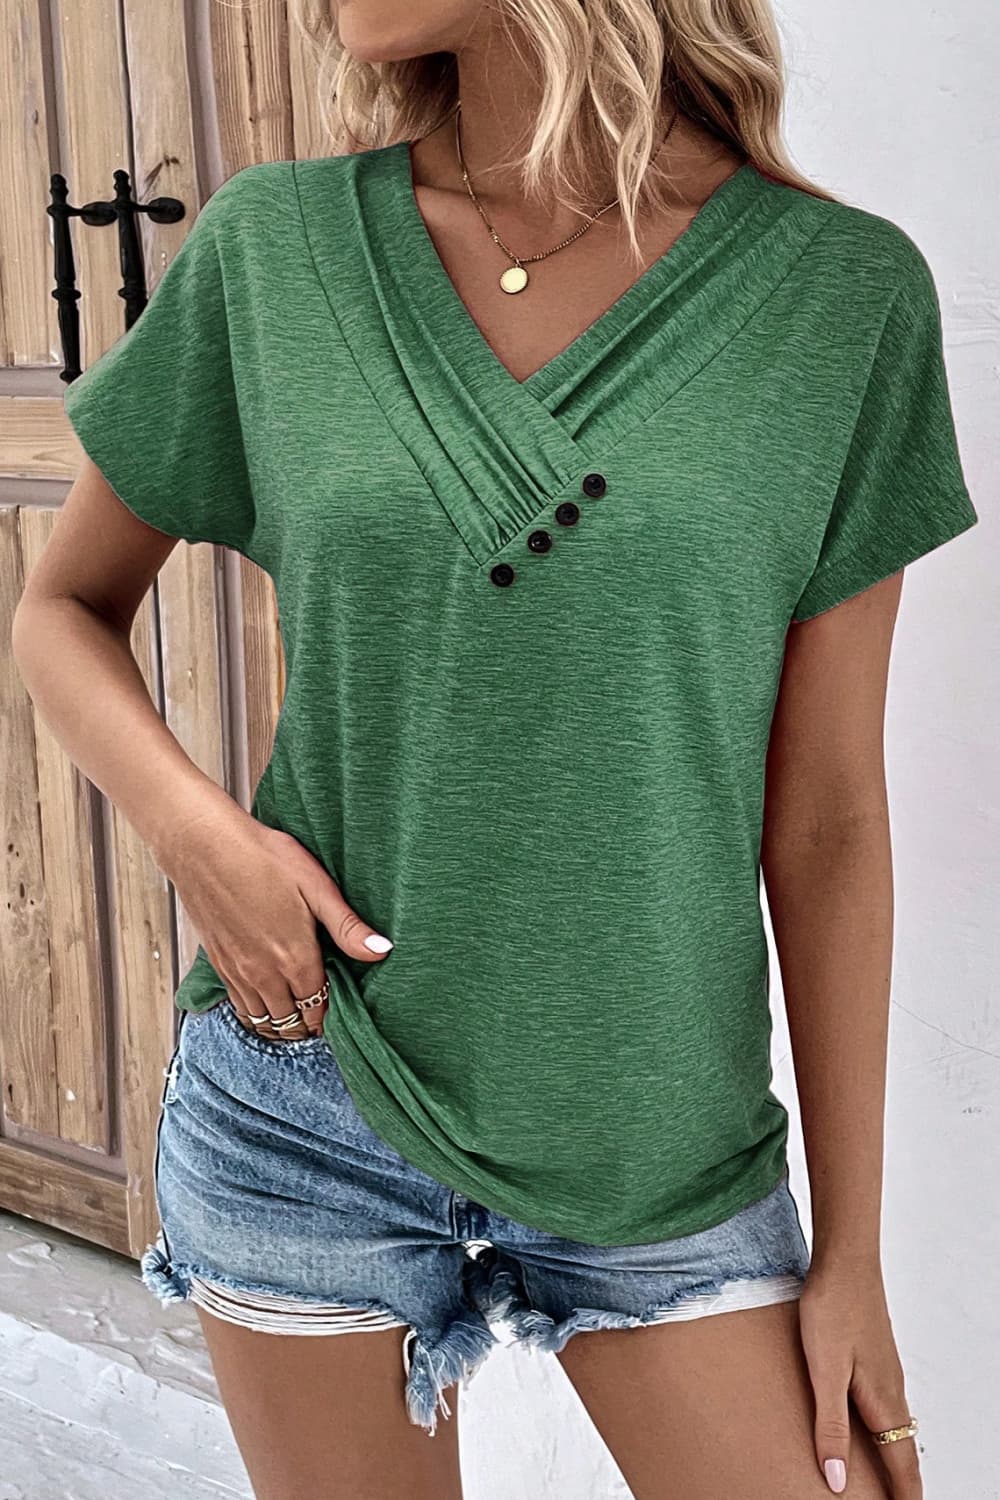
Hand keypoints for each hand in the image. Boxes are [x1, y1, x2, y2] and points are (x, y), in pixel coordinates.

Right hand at [157, 797, 392, 1039]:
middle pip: (289, 1021)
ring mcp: (237, 971)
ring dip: (279, 1024)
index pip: (316, 1007)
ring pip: (261, 1019)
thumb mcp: (316, 886)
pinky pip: (238, 1006)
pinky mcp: (217, 962)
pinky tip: (261, 1005)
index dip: (327, 1016)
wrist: (203, 845)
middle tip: (317, 1020)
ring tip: (294, 1019)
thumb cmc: (262, 857)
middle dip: (306, 1025)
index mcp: (294, 958)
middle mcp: (263, 973)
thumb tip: (382, 950)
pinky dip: (253, 1014)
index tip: (335, 1014)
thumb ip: (347, 926)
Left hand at [798, 1259, 920, 1497]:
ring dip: (890, 1457)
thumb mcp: (824, 1371)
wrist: (845, 1259)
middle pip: (902, 1451)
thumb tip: (836, 1479)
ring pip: (893, 1427)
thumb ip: (830, 1425)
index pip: (903, 1465)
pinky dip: (879, 1429)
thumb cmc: (833, 1309)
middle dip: (900, 1484)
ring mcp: (885, 1371)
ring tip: (878, 1481)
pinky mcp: (874, 1356)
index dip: (905, 1498)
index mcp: (884, 1401)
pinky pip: (883, 1405)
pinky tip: (860, 1426)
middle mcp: (892, 1390)